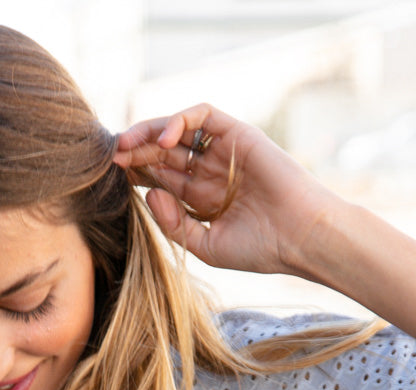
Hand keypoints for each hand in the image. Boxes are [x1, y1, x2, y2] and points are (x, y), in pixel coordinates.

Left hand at [112, 105, 335, 278]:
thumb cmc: (261, 249)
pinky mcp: (238, 134)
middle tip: (114, 156)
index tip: (115, 176)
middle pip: (165, 152)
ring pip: (179, 131)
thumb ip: (174, 224)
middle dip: (137, 151)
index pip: (162, 177)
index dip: (137, 173)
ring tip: (128, 144)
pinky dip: (181, 120)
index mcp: (203, 199)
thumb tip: (149, 194)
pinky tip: (164, 138)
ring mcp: (224, 152)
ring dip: (150, 132)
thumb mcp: (206, 246)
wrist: (301, 238)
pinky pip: (204, 116)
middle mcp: (211, 172)